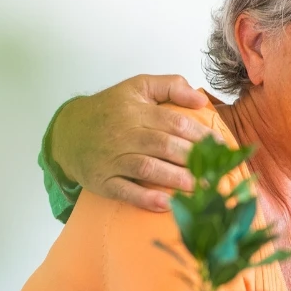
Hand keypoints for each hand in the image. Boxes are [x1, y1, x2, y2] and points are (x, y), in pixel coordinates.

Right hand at [51, 74, 218, 211]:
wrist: (68, 131)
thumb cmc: (111, 109)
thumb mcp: (138, 87)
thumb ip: (171, 86)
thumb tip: (201, 99)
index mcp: (137, 111)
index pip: (175, 122)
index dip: (201, 135)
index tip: (222, 147)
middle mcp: (125, 134)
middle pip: (164, 145)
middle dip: (193, 159)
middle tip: (216, 171)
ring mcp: (112, 158)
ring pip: (147, 168)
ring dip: (175, 179)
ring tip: (199, 187)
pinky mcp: (102, 180)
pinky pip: (124, 190)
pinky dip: (144, 198)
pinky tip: (165, 204)